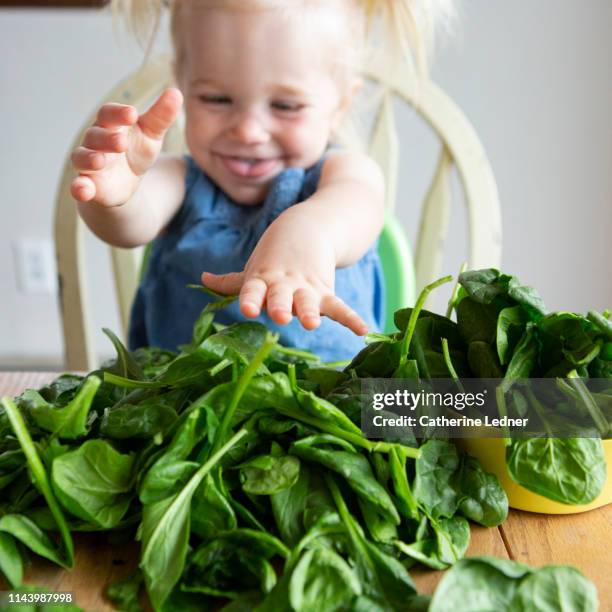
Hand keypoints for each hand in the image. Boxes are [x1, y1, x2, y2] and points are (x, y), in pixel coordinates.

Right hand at [70, 88, 182, 206]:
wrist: (127, 181)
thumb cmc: (137, 150)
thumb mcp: (152, 134)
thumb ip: (161, 116)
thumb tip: (176, 92)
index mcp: (110, 124)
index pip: (108, 113)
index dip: (118, 113)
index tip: (133, 114)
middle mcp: (95, 141)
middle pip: (95, 135)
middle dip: (107, 138)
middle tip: (122, 142)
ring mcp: (89, 162)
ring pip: (82, 157)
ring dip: (89, 159)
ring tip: (101, 161)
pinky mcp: (89, 184)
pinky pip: (79, 185)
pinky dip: (79, 187)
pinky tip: (83, 191)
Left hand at [201, 212, 368, 334]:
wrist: (306, 227)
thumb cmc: (274, 255)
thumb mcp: (254, 268)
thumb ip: (231, 281)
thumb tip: (202, 279)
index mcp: (262, 280)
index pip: (252, 290)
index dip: (250, 298)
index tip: (247, 308)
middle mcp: (283, 285)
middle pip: (281, 297)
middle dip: (280, 305)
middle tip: (278, 315)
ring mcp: (306, 287)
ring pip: (307, 300)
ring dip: (308, 310)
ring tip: (312, 323)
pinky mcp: (325, 289)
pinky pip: (339, 306)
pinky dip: (351, 318)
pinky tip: (363, 331)